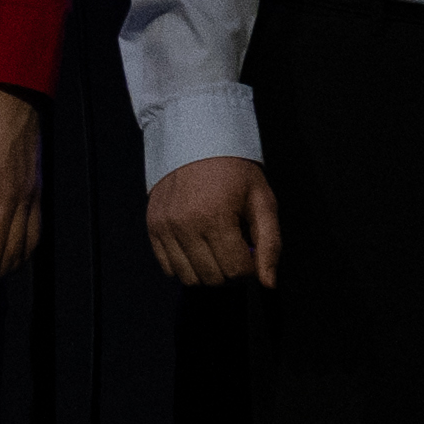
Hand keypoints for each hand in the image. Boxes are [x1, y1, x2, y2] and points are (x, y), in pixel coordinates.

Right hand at [142, 155, 278, 290]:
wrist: (196, 139)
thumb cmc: (234, 170)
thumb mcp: (262, 200)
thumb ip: (270, 244)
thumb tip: (268, 284)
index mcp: (216, 217)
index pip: (236, 271)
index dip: (250, 267)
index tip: (250, 250)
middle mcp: (185, 225)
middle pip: (213, 278)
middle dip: (230, 270)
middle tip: (235, 248)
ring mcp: (165, 227)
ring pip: (189, 278)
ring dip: (208, 270)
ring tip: (216, 248)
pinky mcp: (153, 226)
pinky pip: (168, 267)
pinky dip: (185, 265)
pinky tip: (197, 246)